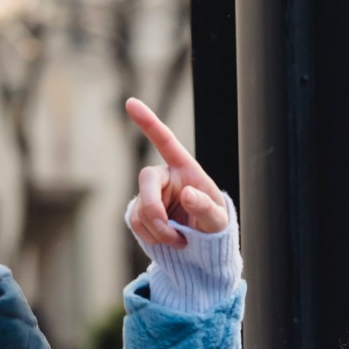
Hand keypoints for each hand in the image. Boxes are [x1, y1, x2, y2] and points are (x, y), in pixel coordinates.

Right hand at [125, 98, 227, 245]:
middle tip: (168, 231)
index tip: (131, 102)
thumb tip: (188, 194)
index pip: (165, 142)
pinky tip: (168, 242)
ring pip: (141, 209)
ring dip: (158, 231)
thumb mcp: (217, 221)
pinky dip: (151, 237)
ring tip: (179, 241)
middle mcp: (165, 178)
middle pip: (146, 179)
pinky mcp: (141, 212)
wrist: (202, 246)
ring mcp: (151, 195)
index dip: (149, 122)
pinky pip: (135, 222)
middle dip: (153, 208)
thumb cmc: (213, 227)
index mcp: (186, 169)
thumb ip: (206, 208)